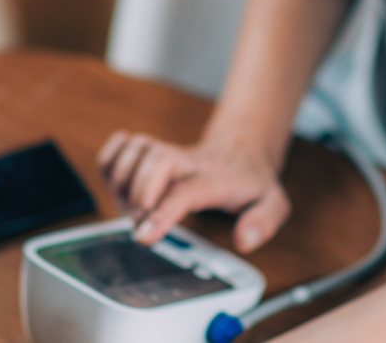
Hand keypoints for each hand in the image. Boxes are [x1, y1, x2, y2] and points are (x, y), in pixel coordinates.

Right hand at [97, 130, 290, 251]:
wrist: (241, 151)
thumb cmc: (251, 181)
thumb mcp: (274, 204)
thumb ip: (264, 222)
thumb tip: (243, 240)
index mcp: (216, 179)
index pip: (186, 191)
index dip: (161, 213)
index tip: (144, 236)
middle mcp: (188, 161)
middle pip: (156, 160)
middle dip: (138, 194)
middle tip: (140, 221)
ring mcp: (167, 151)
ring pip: (134, 149)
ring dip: (122, 182)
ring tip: (133, 208)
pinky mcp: (150, 148)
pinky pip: (120, 144)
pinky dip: (110, 163)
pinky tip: (121, 184)